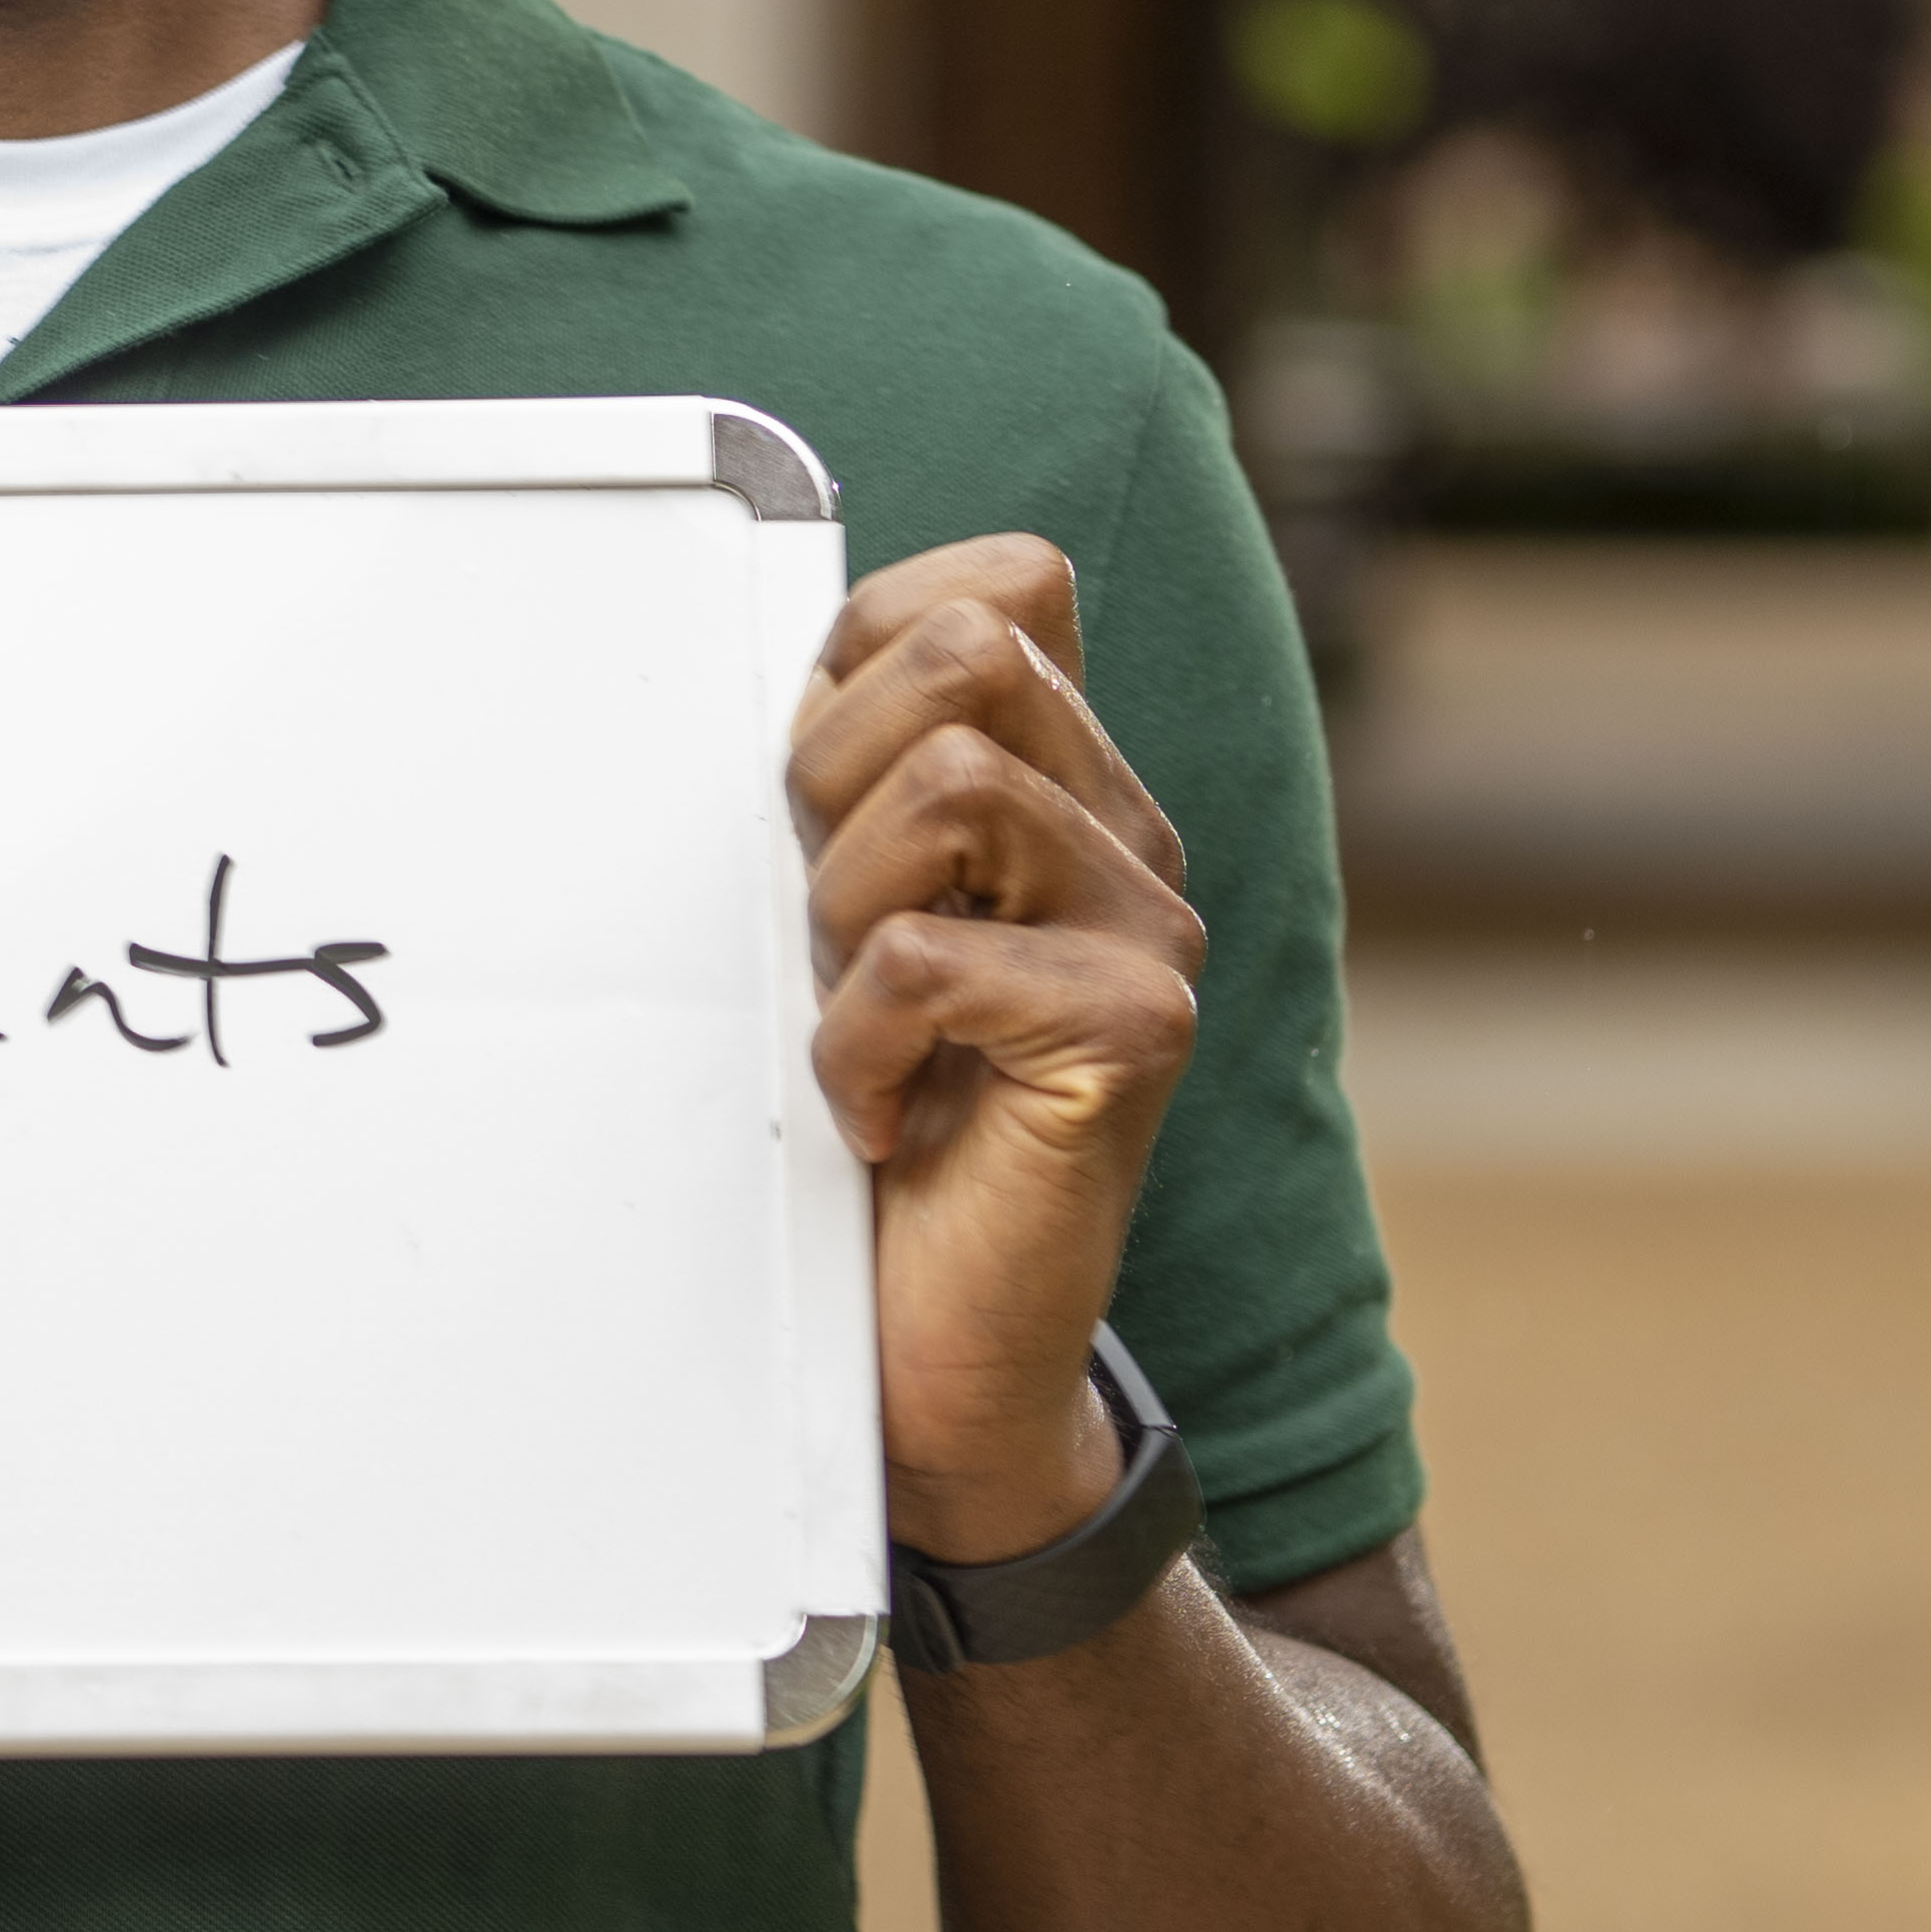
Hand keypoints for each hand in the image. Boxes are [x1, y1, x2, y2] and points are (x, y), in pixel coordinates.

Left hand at [789, 536, 1202, 1565]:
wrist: (931, 1345)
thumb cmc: (868, 1119)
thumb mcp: (836, 916)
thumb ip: (849, 784)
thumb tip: (781, 644)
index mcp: (1064, 783)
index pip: (1001, 585)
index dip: (868, 648)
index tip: (814, 786)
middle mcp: (1127, 835)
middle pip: (969, 654)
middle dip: (834, 767)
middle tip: (826, 919)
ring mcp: (1149, 929)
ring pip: (947, 789)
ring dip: (841, 912)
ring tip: (861, 1022)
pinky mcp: (1137, 1028)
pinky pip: (925, 958)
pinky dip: (854, 1043)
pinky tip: (881, 1115)